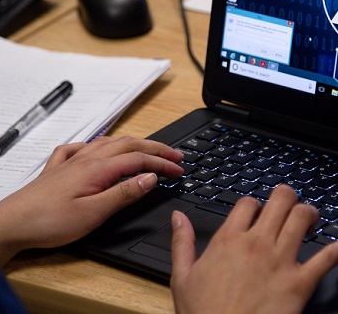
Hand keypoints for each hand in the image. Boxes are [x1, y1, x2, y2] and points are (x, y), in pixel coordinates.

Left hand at [0, 136, 183, 266]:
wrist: (12, 222)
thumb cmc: (49, 221)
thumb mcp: (93, 213)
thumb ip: (123, 193)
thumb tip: (150, 177)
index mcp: (97, 168)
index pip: (139, 158)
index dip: (162, 162)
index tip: (179, 168)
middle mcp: (85, 158)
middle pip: (127, 144)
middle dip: (154, 147)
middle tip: (174, 155)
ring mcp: (70, 161)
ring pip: (107, 143)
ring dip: (131, 144)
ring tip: (146, 150)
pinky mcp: (58, 168)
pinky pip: (82, 148)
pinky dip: (98, 145)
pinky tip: (97, 149)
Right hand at [170, 185, 337, 313]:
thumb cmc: (203, 313)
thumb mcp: (182, 276)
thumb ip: (182, 242)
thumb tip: (178, 217)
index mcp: (228, 240)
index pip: (247, 203)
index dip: (253, 203)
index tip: (256, 210)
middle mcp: (256, 244)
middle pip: (280, 201)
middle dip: (287, 196)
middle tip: (288, 202)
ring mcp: (280, 261)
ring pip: (302, 218)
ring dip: (308, 213)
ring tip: (309, 219)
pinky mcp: (300, 283)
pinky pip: (326, 258)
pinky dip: (334, 248)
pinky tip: (334, 246)